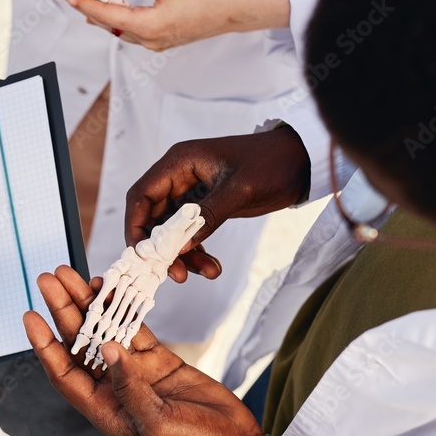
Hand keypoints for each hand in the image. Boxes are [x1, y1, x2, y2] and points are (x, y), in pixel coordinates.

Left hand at [23, 266, 264, 435]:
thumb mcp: (155, 423)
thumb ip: (129, 387)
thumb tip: (108, 348)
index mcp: (103, 409)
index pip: (63, 372)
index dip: (44, 345)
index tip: (30, 315)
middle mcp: (112, 388)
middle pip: (79, 343)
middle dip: (63, 310)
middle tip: (48, 278)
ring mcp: (135, 372)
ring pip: (104, 330)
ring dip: (88, 303)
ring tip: (70, 274)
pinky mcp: (158, 360)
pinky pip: (134, 328)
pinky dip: (122, 307)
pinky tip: (109, 287)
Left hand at [78, 0, 289, 50]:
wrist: (232, 10)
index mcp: (149, 25)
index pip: (106, 15)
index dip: (85, 3)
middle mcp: (150, 40)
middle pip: (108, 25)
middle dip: (90, 8)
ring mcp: (155, 43)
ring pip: (118, 30)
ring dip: (103, 15)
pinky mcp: (160, 41)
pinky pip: (131, 32)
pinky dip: (118, 19)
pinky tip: (113, 6)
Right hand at [126, 126, 309, 282]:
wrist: (300, 161)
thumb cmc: (270, 163)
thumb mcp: (239, 189)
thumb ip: (207, 216)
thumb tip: (179, 247)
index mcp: (179, 163)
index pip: (141, 196)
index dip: (135, 226)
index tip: (141, 254)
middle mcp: (179, 177)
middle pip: (153, 218)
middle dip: (162, 249)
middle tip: (176, 274)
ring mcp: (191, 193)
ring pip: (172, 231)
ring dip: (184, 255)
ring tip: (207, 272)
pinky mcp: (205, 206)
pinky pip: (190, 233)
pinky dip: (197, 251)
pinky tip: (213, 267)